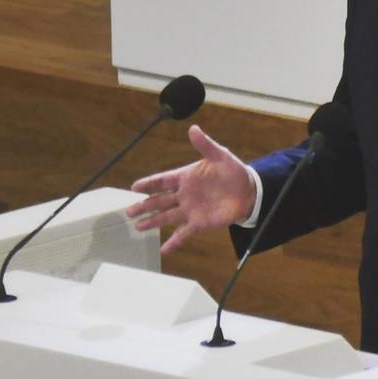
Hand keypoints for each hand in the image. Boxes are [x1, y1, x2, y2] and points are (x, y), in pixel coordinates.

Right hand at [126, 125, 255, 256]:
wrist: (248, 192)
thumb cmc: (233, 171)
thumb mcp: (220, 155)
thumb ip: (205, 144)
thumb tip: (193, 128)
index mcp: (186, 177)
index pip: (163, 180)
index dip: (149, 183)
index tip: (134, 187)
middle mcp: (184, 194)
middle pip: (159, 201)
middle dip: (144, 206)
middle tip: (129, 211)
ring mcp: (190, 209)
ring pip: (166, 217)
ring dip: (152, 222)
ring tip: (138, 227)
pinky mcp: (199, 222)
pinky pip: (184, 233)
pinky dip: (174, 242)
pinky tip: (163, 250)